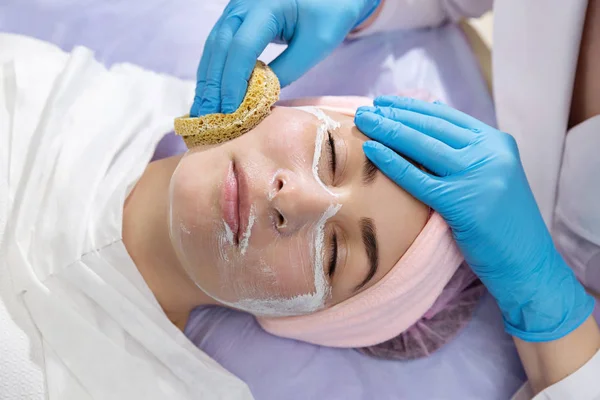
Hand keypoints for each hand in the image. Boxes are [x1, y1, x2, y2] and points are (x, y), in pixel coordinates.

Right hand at [191, 0, 379, 116]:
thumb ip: (287, 71)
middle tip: (209, 116)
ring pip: (213, 45)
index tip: (230, 109)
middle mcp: (244, 3)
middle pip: (220, 46)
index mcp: (267, 5)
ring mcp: (236, 7)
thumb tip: (259, 98)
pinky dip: (213, 69)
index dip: (234, 81)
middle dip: (214, 85)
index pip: (242, 47)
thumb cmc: (328, 16)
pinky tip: (211, 92)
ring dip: (208, 79)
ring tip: (204, 110)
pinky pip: (218, 44)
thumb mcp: (314, 47)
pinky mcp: (235, 16)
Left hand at [355, 96, 594, 341]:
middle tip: (365, 108)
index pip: (447, 116)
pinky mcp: (464, 203)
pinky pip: (418, 177)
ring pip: (423, 145)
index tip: (385, 101)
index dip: (412, 106)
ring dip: (388, 130)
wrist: (528, 264)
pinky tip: (371, 150)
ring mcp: (479, 176)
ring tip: (362, 121)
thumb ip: (466, 152)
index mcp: (498, 142)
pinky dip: (392, 162)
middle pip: (432, 127)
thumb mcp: (491, 176)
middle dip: (394, 114)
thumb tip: (427, 123)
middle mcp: (491, 153)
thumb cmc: (503, 224)